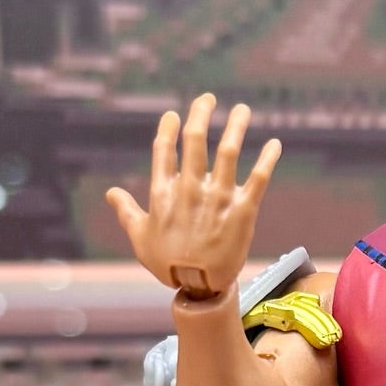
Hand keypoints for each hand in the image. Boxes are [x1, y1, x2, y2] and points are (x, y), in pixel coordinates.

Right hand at [105, 93, 280, 294]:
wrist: (199, 286)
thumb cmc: (168, 264)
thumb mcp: (139, 237)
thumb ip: (126, 211)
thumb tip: (110, 192)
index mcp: (164, 192)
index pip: (164, 149)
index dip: (169, 128)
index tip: (174, 115)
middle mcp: (190, 188)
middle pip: (195, 139)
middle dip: (201, 113)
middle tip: (208, 98)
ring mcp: (217, 197)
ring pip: (227, 151)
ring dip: (235, 126)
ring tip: (242, 109)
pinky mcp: (242, 210)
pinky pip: (258, 178)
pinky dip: (267, 158)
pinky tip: (274, 143)